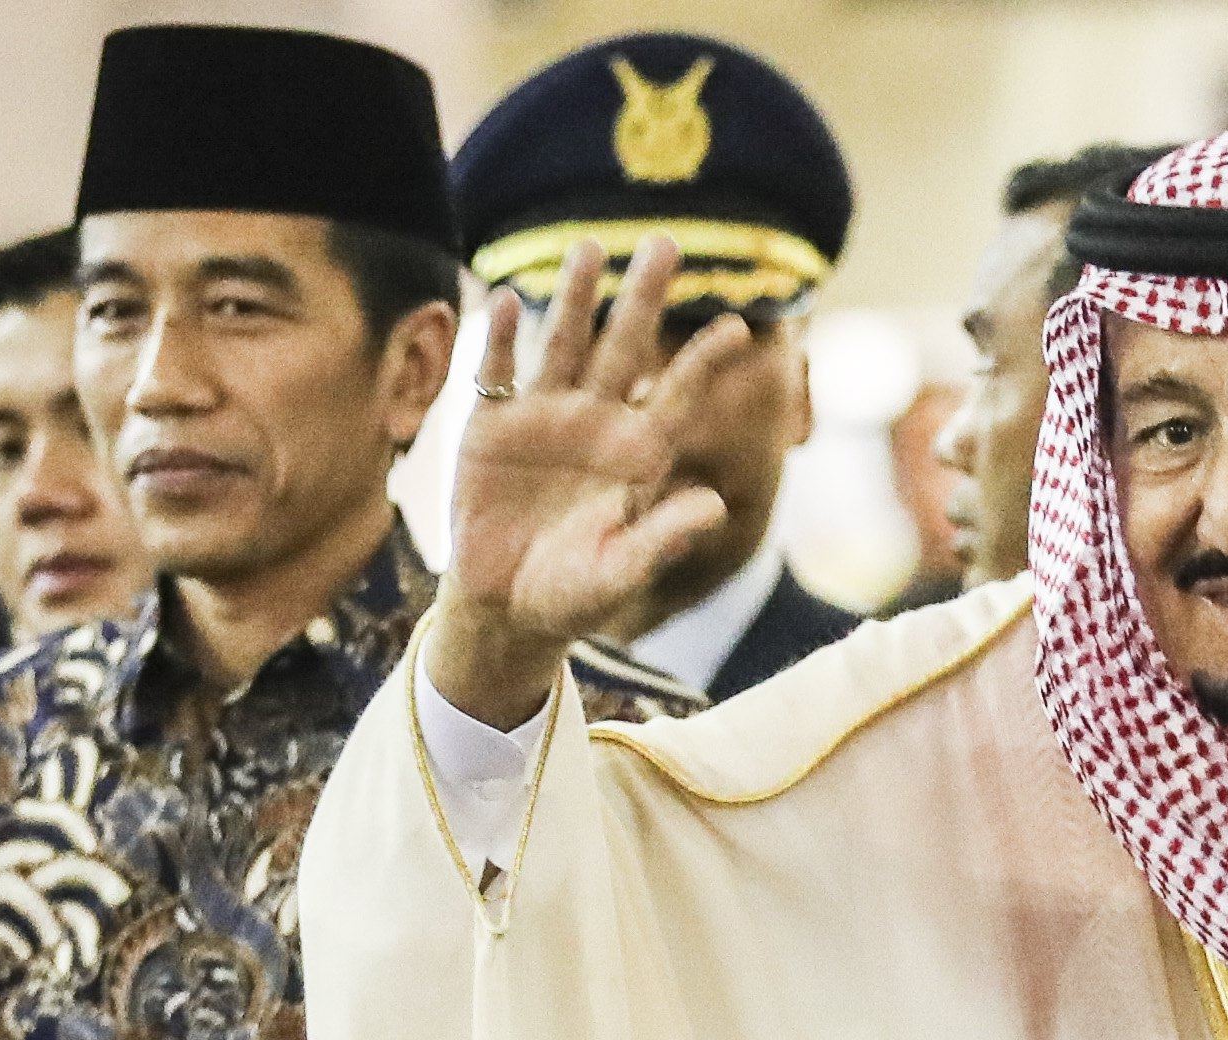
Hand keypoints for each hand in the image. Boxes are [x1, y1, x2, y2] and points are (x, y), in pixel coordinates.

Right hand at [426, 239, 748, 728]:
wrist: (507, 609)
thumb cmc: (574, 597)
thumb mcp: (621, 573)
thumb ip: (663, 539)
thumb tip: (717, 508)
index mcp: (635, 456)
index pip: (676, 396)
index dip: (702, 362)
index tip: (735, 326)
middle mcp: (595, 424)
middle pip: (624, 348)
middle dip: (643, 298)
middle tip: (665, 242)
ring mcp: (543, 420)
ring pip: (563, 345)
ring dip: (573, 298)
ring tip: (588, 248)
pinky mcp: (492, 429)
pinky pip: (497, 375)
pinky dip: (499, 341)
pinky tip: (505, 303)